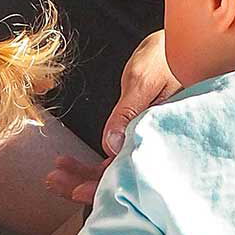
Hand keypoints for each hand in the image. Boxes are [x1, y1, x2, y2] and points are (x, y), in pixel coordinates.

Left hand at [43, 30, 179, 207]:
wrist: (180, 44)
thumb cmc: (168, 58)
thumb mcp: (143, 82)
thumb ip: (127, 114)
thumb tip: (110, 145)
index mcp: (161, 139)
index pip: (130, 175)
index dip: (102, 188)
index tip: (75, 191)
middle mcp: (155, 147)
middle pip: (119, 179)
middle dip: (84, 184)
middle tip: (53, 182)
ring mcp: (147, 144)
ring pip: (114, 170)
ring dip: (84, 174)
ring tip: (55, 174)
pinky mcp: (139, 137)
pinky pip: (115, 157)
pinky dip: (92, 161)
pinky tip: (70, 161)